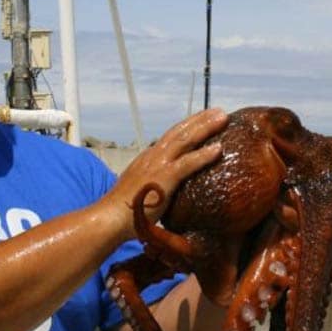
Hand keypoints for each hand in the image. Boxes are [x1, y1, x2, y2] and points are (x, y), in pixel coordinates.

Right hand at [100, 108, 227, 239]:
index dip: (187, 127)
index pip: (170, 138)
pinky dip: (204, 155)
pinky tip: (219, 149)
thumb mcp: (139, 193)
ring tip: (222, 117)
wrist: (109, 219)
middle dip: (199, 119)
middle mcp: (152, 156)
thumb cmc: (123, 214)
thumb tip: (161, 195)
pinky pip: (188, 163)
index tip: (202, 120)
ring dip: (205, 127)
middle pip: (179, 132)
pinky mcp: (163, 178)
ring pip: (185, 140)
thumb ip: (152, 189)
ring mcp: (157, 165)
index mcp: (147, 159)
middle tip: (218, 111)